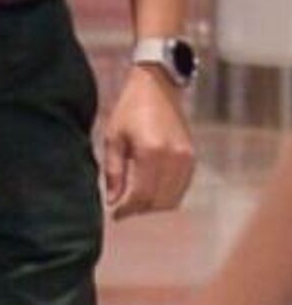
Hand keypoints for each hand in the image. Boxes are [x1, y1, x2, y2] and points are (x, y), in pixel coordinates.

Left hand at [102, 64, 195, 217]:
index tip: (114, 215)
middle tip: (121, 208)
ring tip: (133, 201)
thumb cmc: (129, 110)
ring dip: (152, 206)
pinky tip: (149, 190)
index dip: (127, 210)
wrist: (158, 89)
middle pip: (158, 201)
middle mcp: (174, 158)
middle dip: (139, 210)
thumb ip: (114, 172)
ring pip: (172, 199)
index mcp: (151, 152)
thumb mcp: (113, 138)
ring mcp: (187, 159)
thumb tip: (112, 201)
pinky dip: (165, 195)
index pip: (141, 195)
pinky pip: (181, 188)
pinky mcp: (192, 158)